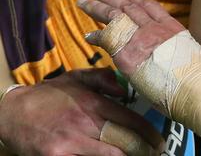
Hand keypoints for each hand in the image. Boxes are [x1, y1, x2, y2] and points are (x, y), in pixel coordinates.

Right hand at [0, 68, 161, 154]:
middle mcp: (85, 123)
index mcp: (93, 104)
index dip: (148, 132)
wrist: (11, 114)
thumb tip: (125, 88)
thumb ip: (102, 78)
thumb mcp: (75, 78)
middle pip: (124, 140)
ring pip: (110, 155)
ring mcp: (71, 142)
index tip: (158, 139)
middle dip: (143, 149)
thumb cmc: (48, 96)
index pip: (129, 119)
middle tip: (155, 152)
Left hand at [77, 0, 200, 145]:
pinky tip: (88, 35)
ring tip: (84, 2)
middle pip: (129, 7)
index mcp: (172, 28)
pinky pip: (107, 39)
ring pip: (114, 16)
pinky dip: (97, 36)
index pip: (150, 8)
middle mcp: (155, 28)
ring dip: (97, 8)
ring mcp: (141, 39)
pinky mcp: (128, 55)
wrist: (194, 87)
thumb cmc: (200, 78)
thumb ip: (195, 53)